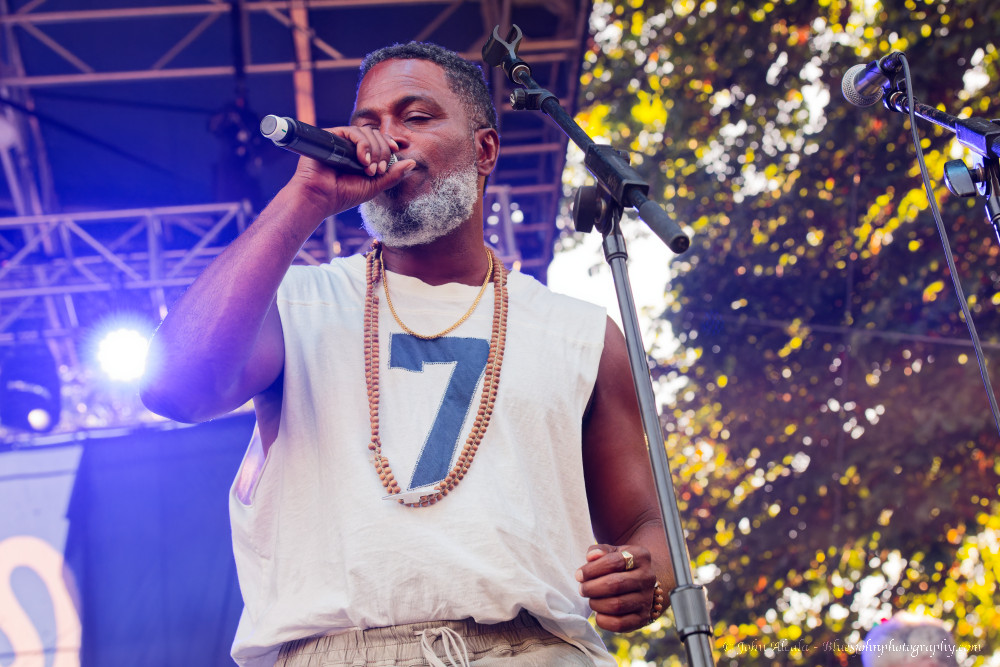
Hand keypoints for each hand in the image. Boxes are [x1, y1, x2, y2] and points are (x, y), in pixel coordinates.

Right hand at [289, 125, 415, 217]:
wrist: (320, 198)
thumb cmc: (343, 195)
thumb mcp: (374, 186)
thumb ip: (392, 175)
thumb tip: (413, 163)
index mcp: (361, 156)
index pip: (380, 141)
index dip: (390, 141)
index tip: (398, 148)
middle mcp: (351, 146)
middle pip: (376, 135)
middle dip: (383, 152)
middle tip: (379, 170)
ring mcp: (341, 140)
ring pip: (367, 132)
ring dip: (374, 150)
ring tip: (369, 169)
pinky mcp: (331, 136)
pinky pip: (353, 131)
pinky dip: (362, 145)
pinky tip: (362, 160)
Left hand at [575, 544, 658, 632]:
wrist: (642, 583)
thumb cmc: (621, 565)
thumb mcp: (613, 552)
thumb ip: (600, 550)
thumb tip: (591, 556)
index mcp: (641, 556)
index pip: (614, 561)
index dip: (592, 569)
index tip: (579, 575)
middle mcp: (648, 578)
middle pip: (615, 584)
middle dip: (592, 588)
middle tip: (582, 589)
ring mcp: (647, 599)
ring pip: (617, 605)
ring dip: (596, 603)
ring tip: (591, 599)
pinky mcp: (643, 618)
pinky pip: (620, 624)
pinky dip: (603, 620)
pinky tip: (598, 613)